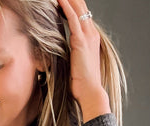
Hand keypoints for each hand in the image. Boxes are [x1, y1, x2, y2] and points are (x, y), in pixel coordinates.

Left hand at [55, 0, 110, 122]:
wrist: (90, 93)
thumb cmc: (82, 83)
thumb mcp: (75, 63)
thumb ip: (70, 53)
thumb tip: (58, 51)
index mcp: (91, 38)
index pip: (82, 14)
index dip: (72, 4)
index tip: (60, 0)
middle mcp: (91, 34)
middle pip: (81, 7)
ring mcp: (88, 36)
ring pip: (78, 9)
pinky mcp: (81, 42)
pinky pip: (73, 19)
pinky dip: (66, 7)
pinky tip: (58, 0)